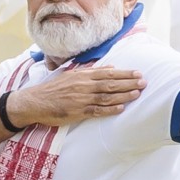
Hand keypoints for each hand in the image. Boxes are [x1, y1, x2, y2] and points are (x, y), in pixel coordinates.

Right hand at [8, 66, 145, 126]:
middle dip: (129, 83)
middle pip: (111, 84)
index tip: (137, 73)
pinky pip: (97, 110)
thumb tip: (110, 68)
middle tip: (144, 82)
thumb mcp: (72, 75)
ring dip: (124, 95)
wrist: (35, 102)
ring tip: (137, 94)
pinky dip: (109, 109)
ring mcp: (82, 99)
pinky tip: (121, 108)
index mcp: (83, 76)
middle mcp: (84, 86)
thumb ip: (91, 72)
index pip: (108, 73)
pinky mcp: (78, 112)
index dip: (124, 73)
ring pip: (107, 96)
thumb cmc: (54, 89)